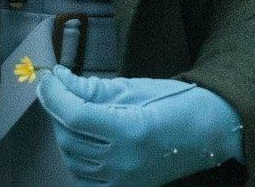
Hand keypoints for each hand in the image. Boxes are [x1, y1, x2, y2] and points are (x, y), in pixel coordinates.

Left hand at [36, 67, 243, 186]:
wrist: (208, 133)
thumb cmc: (174, 103)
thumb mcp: (133, 88)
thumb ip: (91, 87)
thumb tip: (56, 78)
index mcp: (131, 131)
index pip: (75, 116)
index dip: (54, 96)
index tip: (46, 79)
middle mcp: (124, 162)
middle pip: (69, 138)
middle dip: (57, 110)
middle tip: (58, 90)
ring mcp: (123, 181)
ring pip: (72, 158)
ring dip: (64, 132)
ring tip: (73, 111)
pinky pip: (84, 178)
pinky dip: (76, 157)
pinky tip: (82, 139)